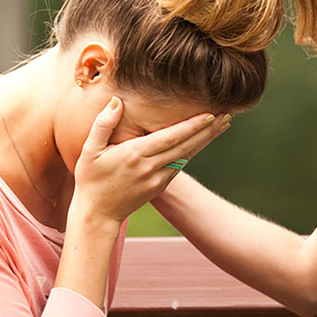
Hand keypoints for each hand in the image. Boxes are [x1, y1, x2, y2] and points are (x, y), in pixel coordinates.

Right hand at [71, 96, 223, 223]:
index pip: (171, 137)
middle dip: (208, 130)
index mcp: (135, 155)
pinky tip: (203, 140)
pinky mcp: (161, 186)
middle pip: (186, 145)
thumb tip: (117, 101)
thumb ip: (104, 124)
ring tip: (222, 124)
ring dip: (206, 140)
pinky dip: (194, 151)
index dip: (193, 126)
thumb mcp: (90, 151)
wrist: (97, 215)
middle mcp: (150, 167)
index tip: (211, 114)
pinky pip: (181, 165)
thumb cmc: (90, 179)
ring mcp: (158, 178)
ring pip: (187, 155)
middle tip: (227, 115)